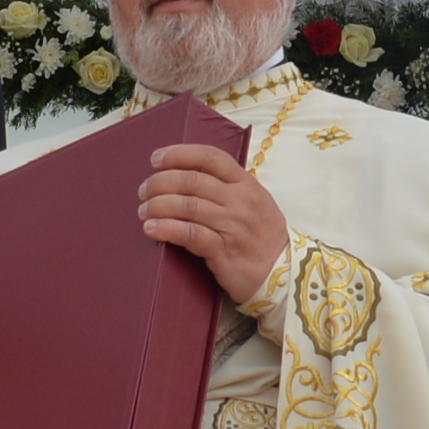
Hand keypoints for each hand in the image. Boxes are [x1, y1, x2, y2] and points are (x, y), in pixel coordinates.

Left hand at [135, 144, 288, 308]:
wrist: (284, 274)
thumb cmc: (262, 237)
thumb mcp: (255, 202)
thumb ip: (227, 187)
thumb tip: (186, 175)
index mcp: (246, 184)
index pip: (210, 157)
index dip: (179, 154)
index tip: (155, 159)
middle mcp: (240, 201)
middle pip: (191, 181)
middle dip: (160, 183)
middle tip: (143, 191)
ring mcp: (233, 226)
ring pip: (187, 206)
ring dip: (158, 205)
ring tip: (143, 211)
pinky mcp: (225, 252)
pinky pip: (190, 234)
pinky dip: (166, 229)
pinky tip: (152, 228)